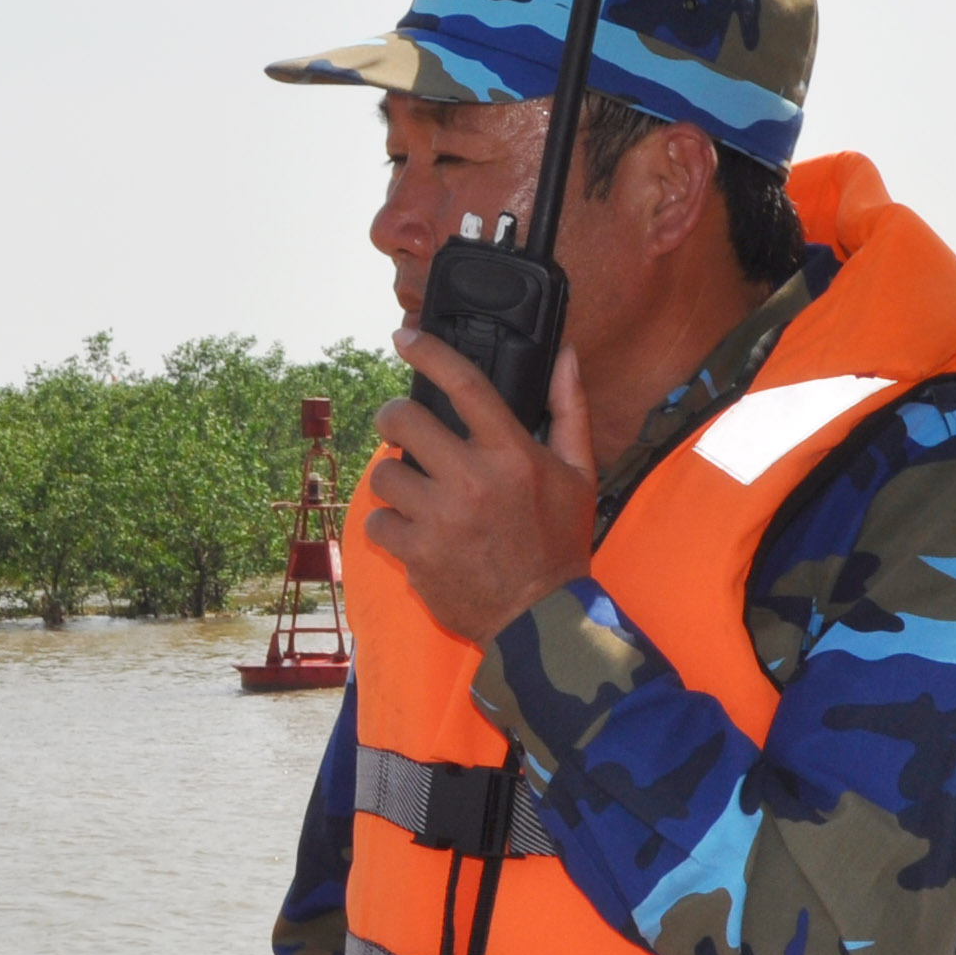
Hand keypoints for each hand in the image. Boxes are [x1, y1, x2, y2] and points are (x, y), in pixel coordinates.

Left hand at [364, 328, 596, 643]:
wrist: (539, 618)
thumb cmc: (559, 541)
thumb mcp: (578, 472)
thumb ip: (569, 408)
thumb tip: (564, 354)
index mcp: (512, 454)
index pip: (463, 384)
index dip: (428, 352)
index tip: (404, 337)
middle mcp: (473, 480)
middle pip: (402, 421)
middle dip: (392, 418)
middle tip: (399, 426)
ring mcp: (440, 519)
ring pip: (382, 475)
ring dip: (393, 480)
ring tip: (415, 491)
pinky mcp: (416, 554)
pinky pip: (377, 521)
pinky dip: (390, 525)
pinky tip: (414, 532)